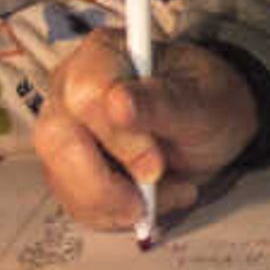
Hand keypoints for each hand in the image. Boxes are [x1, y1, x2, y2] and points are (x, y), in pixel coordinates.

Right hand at [32, 30, 263, 231]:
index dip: (118, 140)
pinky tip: (148, 202)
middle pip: (58, 142)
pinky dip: (113, 214)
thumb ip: (162, 103)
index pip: (87, 97)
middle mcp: (70, 88)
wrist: (210, 128)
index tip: (155, 166)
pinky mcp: (66, 167)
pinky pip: (74, 203)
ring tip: (167, 193)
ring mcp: (63, 128)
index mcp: (103, 54)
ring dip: (116, 204)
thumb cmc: (207, 101)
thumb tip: (117, 103)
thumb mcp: (202, 102)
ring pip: (62, 180)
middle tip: (150, 200)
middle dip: (106, 184)